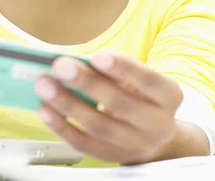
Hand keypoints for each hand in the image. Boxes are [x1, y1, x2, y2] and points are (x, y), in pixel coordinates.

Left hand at [34, 52, 184, 164]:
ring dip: (68, 105)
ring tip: (45, 86)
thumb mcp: (141, 80)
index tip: (97, 56)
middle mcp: (158, 124)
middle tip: (60, 67)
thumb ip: (117, 71)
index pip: (149, 81)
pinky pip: (85, 144)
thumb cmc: (143, 98)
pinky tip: (46, 110)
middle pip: (121, 104)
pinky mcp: (114, 157)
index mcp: (169, 96)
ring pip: (99, 126)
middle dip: (88, 84)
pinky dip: (62, 127)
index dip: (123, 68)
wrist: (157, 137)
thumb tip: (78, 62)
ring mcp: (136, 145)